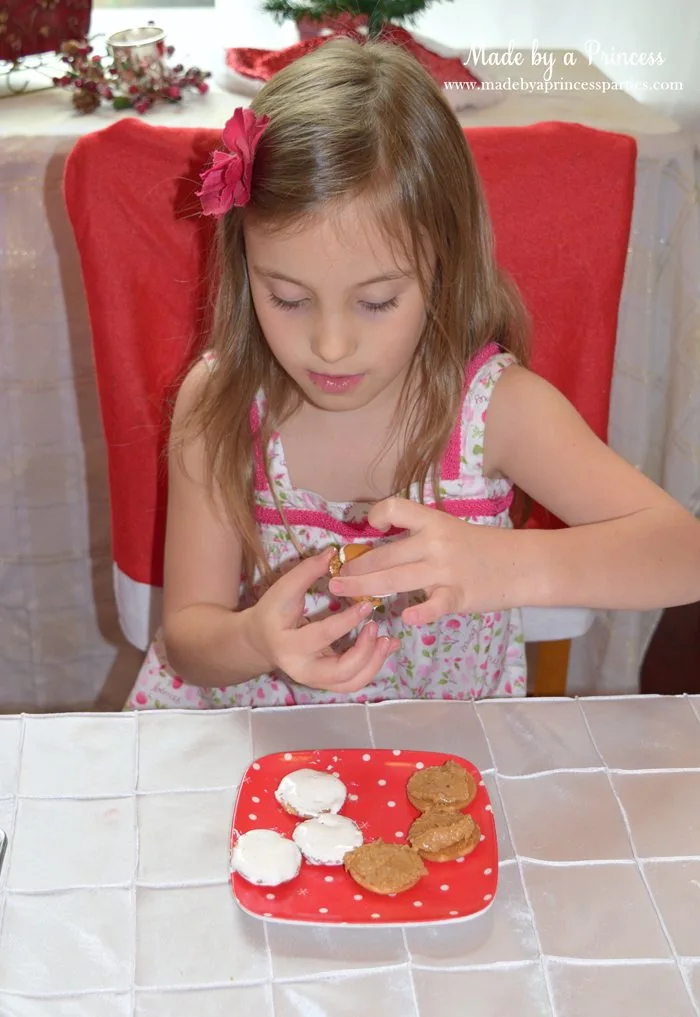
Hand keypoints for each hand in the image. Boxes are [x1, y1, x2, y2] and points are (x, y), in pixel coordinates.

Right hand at [249, 548, 399, 692]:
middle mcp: (302, 670)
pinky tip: (385, 646)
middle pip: (341, 672)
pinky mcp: (327, 682)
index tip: (366, 604)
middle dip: (365, 651)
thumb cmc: (273, 611)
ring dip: (375, 662)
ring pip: (352, 682)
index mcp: (288, 645)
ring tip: (388, 639)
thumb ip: (306, 571)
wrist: (261, 640)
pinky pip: (354, 681)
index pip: (322, 635)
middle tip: (375, 626)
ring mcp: (316, 680)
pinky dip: (373, 665)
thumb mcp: (283, 589)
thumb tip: (333, 553)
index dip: (347, 621)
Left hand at [328, 498, 513, 625]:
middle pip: (385, 555)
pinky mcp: (458, 595)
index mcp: (433, 522)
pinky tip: (406, 619)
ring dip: (365, 587)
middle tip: (336, 578)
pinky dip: (421, 613)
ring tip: (343, 593)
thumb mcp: (449, 530)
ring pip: (396, 579)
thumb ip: (419, 536)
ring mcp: (446, 570)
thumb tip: (379, 545)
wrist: (520, 564)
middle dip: (355, 567)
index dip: (378, 515)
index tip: (367, 528)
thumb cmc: (480, 548)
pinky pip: (435, 605)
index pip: (397, 509)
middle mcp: (435, 543)